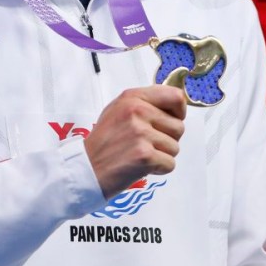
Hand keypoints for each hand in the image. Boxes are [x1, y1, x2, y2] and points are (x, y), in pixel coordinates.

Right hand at [84, 84, 186, 198]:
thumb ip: (144, 103)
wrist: (86, 168)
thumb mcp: (118, 110)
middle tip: (146, 144)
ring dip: (162, 156)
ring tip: (140, 155)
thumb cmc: (104, 141)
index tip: (172, 120)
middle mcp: (138, 111)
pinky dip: (159, 169)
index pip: (175, 96)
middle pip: (178, 126)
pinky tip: (140, 166)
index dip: (179, 111)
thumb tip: (176, 103)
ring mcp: (141, 133)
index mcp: (133, 97)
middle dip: (167, 139)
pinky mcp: (145, 155)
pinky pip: (170, 164)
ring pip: (175, 147)